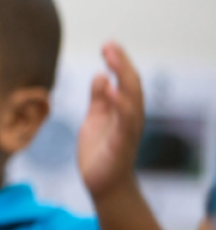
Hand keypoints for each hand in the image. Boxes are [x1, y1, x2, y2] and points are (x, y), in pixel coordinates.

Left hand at [78, 42, 144, 199]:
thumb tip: (100, 76)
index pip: (125, 80)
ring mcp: (129, 130)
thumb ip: (99, 99)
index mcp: (124, 109)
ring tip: (112, 60)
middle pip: (132, 85)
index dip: (119, 62)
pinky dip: (120, 105)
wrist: (103, 184)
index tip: (108, 45)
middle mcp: (131, 117)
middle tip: (109, 45)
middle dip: (122, 64)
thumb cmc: (101, 152)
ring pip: (133, 99)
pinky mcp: (122, 144)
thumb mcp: (95, 119)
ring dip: (124, 78)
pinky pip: (125, 122)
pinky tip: (111, 90)